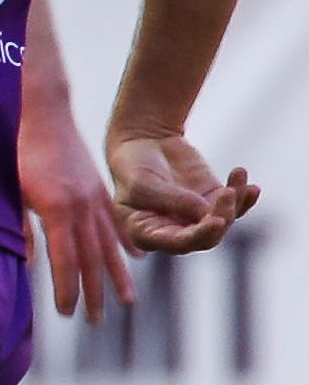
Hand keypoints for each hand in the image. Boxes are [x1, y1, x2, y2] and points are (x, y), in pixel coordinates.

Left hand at [18, 88, 133, 321]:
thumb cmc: (17, 150)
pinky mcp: (97, 187)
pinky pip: (115, 222)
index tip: (67, 313)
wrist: (41, 111)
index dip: (66, 288)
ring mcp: (94, 196)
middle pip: (90, 257)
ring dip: (116, 274)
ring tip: (126, 300)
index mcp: (57, 210)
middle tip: (97, 321)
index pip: (64, 259)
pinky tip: (136, 259)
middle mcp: (82, 206)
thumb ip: (17, 228)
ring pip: (109, 243)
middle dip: (93, 291)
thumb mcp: (10, 191)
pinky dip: (124, 242)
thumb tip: (25, 264)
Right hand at [107, 130, 258, 254]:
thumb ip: (172, 200)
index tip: (216, 221)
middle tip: (228, 192)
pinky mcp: (211, 201)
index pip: (178, 243)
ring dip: (236, 201)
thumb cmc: (133, 165)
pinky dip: (246, 197)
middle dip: (221, 216)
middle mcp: (173, 232)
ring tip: (237, 174)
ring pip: (224, 221)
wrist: (143, 141)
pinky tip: (252, 188)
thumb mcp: (143, 182)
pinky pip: (235, 206)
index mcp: (147, 234)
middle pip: (206, 236)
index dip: (198, 235)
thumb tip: (206, 213)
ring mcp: (195, 217)